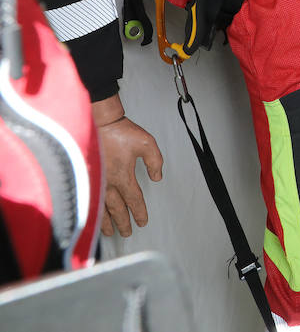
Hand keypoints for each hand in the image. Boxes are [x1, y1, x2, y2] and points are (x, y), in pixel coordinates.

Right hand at [92, 95, 162, 236]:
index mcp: (123, 176)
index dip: (139, 212)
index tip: (143, 222)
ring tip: (110, 233)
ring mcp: (95, 182)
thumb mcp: (147, 143)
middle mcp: (108, 184)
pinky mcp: (85, 178)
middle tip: (128, 233)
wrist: (98, 122)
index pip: (134, 200)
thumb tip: (157, 177)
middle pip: (117, 209)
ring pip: (101, 208)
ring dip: (107, 222)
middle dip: (123, 222)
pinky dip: (92, 213)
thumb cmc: (121, 132)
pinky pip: (89, 201)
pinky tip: (93, 218)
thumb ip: (155, 161)